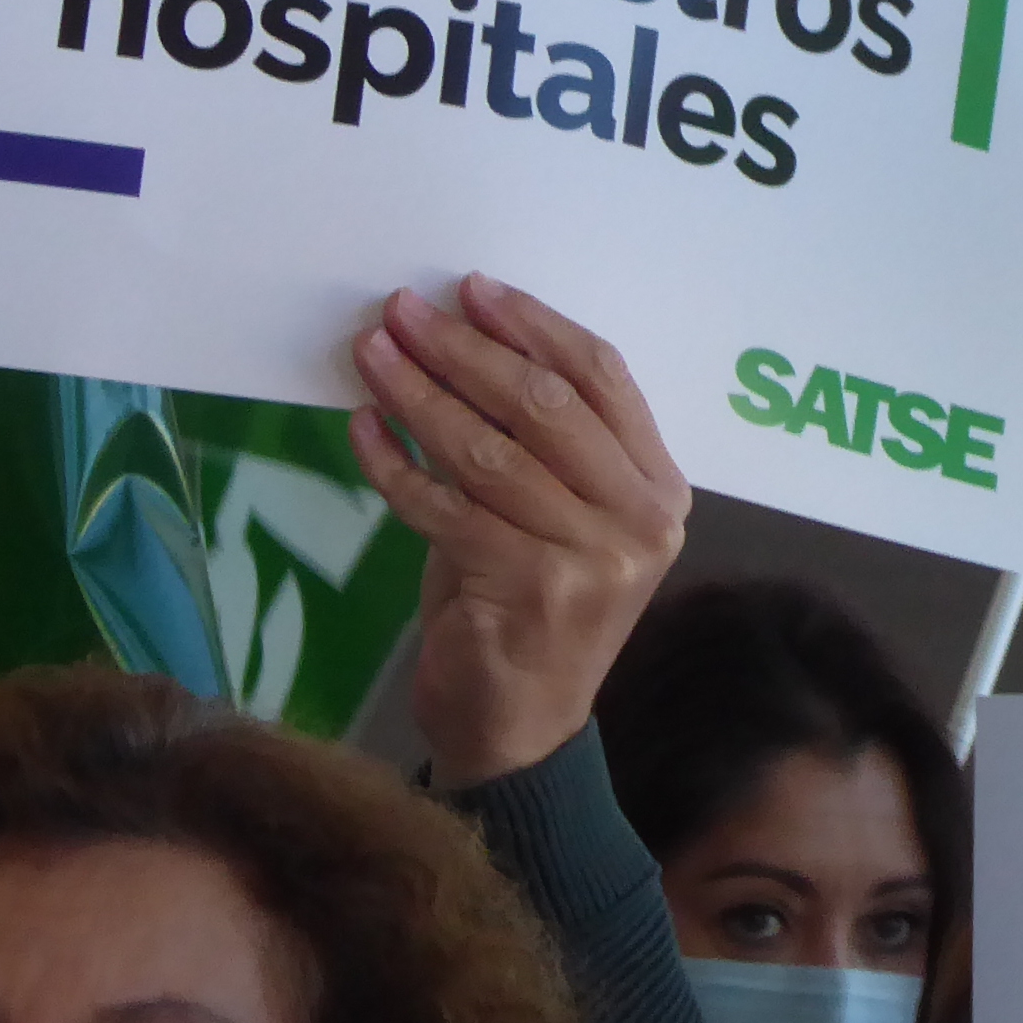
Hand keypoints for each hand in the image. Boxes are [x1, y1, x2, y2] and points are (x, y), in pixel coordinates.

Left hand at [346, 273, 689, 788]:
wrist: (523, 732)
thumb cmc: (533, 609)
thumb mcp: (559, 517)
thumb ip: (537, 442)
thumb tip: (459, 339)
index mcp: (659, 487)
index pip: (601, 377)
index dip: (533, 325)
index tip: (471, 290)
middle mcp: (640, 519)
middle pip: (545, 404)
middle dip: (466, 349)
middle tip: (403, 313)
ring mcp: (591, 558)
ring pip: (490, 450)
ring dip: (420, 396)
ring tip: (372, 356)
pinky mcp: (528, 590)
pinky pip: (445, 507)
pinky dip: (396, 465)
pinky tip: (363, 431)